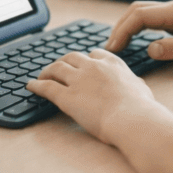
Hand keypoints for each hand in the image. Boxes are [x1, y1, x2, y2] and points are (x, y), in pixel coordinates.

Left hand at [27, 50, 156, 142]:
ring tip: (41, 76)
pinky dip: (36, 85)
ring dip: (47, 71)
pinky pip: (47, 87)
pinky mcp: (67, 96)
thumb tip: (136, 85)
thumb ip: (133, 83)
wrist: (132, 118)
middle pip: (72, 57)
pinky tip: (31, 86)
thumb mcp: (141, 88)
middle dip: (63, 62)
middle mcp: (94, 67)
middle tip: (58, 69)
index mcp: (113, 64)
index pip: (94, 54)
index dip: (85, 59)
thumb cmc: (141, 108)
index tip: (82, 64)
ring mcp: (79, 80)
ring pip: (56, 68)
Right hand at [104, 0, 172, 65]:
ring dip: (125, 26)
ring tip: (116, 46)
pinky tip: (130, 40)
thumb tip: (149, 49)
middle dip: (119, 28)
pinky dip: (135, 27)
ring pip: (140, 12)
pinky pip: (148, 18)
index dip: (123, 31)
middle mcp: (171, 7)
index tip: (113, 49)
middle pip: (135, 10)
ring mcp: (172, 12)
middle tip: (109, 49)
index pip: (139, 16)